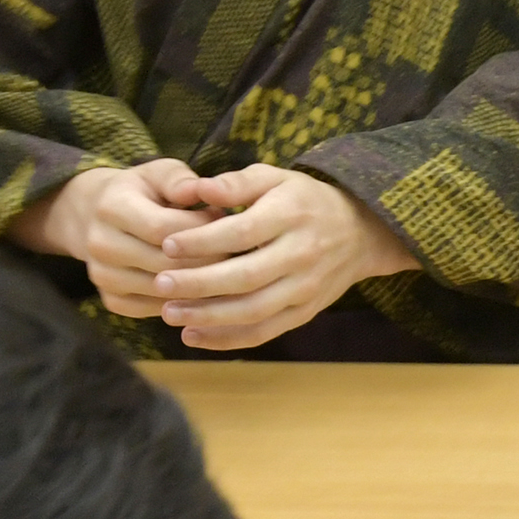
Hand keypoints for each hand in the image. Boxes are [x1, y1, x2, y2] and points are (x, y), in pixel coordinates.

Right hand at [32, 159, 218, 319]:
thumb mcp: (159, 174)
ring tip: (226, 271)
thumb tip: (204, 190)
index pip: (163, 228)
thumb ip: (181, 181)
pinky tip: (205, 289)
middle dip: (207, 260)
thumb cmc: (141, 192)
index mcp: (111, 207)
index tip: (229, 225)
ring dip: (200, 285)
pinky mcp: (111, 300)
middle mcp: (100, 245)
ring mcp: (103, 277)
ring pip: (163, 291)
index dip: (201, 230)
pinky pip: (155, 309)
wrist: (96, 217)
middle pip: (165, 264)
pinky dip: (184, 303)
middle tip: (238, 254)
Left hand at [150, 166, 415, 352]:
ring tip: (168, 314)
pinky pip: (263, 332)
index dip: (202, 241)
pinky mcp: (303, 313)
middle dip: (198, 285)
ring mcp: (304, 289)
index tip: (167, 245)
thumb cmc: (304, 201)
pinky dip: (227, 339)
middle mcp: (301, 255)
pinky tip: (193, 335)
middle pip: (244, 278)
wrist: (359, 234)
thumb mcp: (275, 178)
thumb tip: (198, 189)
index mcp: (290, 216)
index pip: (241, 233)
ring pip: (252, 311)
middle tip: (159, 285)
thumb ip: (236, 183)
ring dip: (208, 317)